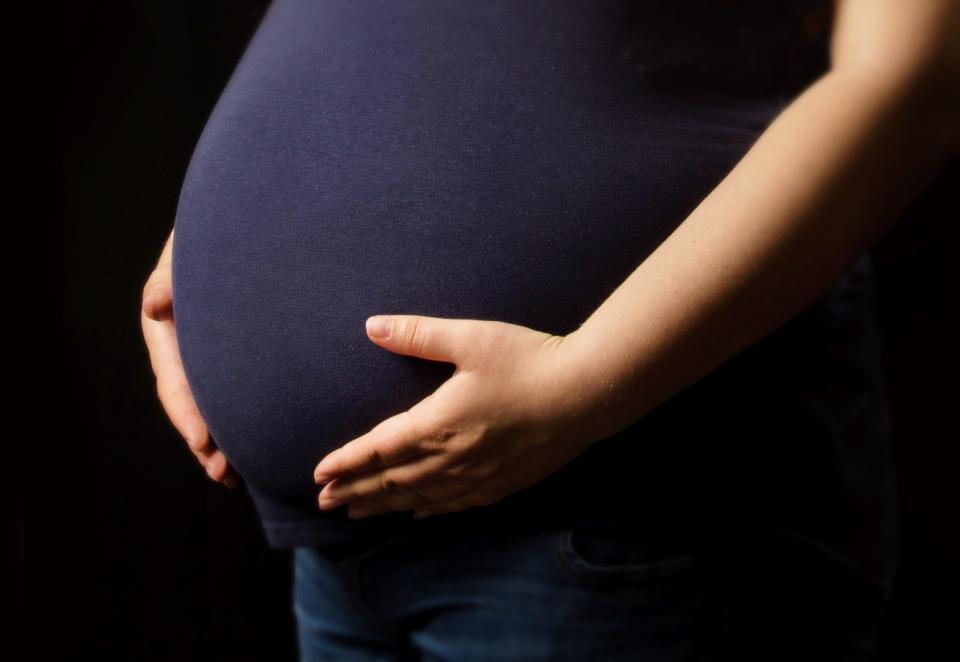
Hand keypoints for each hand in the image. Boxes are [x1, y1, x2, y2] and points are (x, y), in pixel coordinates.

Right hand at [141, 228, 240, 488]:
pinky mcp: (235, 354)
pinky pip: (236, 390)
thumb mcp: (189, 251)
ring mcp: (209, 352)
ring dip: (223, 439)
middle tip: (224, 473)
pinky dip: (244, 417)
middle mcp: (185, 345)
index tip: (204, 441)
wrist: (250, 222)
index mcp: (167, 326)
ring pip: (213, 403)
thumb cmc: (216, 235)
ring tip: (236, 474)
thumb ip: (171, 277)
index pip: (173, 377)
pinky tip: (260, 443)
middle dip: (205, 440)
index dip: (186, 412)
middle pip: (191, 401)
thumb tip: (153, 306)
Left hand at [312, 314, 600, 519]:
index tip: (317, 474)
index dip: (346, 463)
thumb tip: (372, 326)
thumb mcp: (470, 339)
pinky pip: (455, 505)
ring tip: (356, 514)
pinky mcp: (503, 483)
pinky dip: (428, 511)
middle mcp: (451, 458)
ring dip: (383, 506)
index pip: (378, 450)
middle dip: (354, 492)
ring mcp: (478, 475)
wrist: (587, 394)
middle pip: (391, 482)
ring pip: (419, 499)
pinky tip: (418, 515)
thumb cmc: (528, 361)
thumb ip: (418, 335)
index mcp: (436, 423)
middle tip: (323, 504)